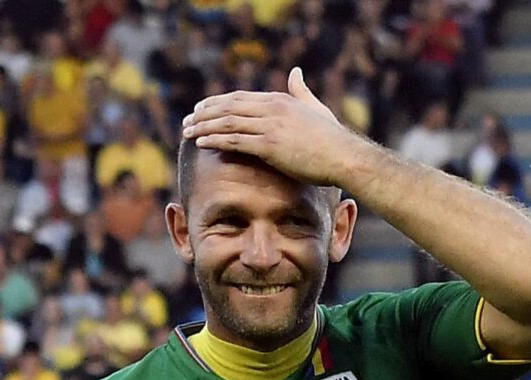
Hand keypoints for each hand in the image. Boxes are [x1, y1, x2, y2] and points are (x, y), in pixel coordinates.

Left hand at [181, 68, 367, 191]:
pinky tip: (201, 142)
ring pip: (227, 122)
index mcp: (279, 99)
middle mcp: (271, 109)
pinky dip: (215, 140)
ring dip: (203, 126)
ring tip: (187, 132)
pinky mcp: (269, 146)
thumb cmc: (332, 137)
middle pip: (228, 107)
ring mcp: (269, 126)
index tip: (201, 108)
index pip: (239, 97)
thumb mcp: (315, 108)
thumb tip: (296, 72)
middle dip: (204, 113)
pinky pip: (235, 140)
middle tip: (187, 120)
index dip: (216, 102)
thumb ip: (301, 90)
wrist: (344, 156)